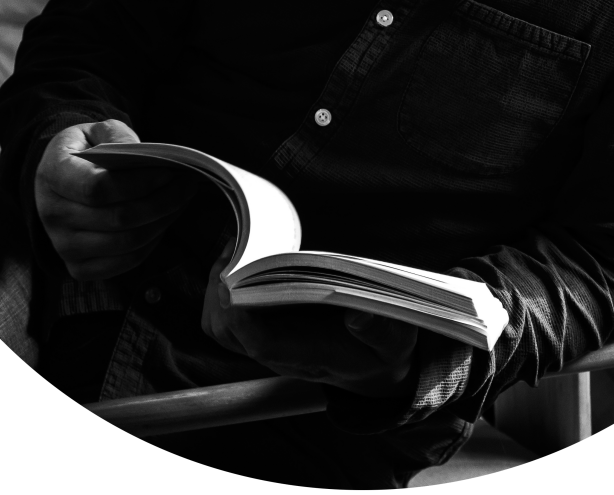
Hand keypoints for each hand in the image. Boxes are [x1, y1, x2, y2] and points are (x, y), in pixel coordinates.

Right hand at [35, 119, 199, 280]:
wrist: (61, 179)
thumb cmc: (87, 150)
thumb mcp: (98, 130)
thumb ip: (117, 136)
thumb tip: (141, 155)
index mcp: (53, 174)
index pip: (98, 188)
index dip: (140, 182)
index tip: (169, 171)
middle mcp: (51, 214)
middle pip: (118, 218)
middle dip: (163, 201)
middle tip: (187, 184)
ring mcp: (63, 245)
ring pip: (127, 242)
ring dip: (163, 221)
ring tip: (180, 200)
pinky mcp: (78, 267)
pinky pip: (126, 262)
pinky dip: (152, 243)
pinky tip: (163, 220)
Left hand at [201, 241, 418, 398]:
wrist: (374, 367)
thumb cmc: (382, 351)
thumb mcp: (395, 344)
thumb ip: (382, 332)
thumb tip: (359, 314)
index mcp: (306, 356)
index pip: (261, 344)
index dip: (242, 318)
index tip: (234, 286)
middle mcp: (278, 352)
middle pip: (228, 332)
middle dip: (222, 291)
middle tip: (237, 247)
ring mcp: (266, 340)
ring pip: (220, 324)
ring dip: (218, 286)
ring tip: (236, 246)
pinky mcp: (264, 326)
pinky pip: (225, 316)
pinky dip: (221, 289)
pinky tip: (239, 258)